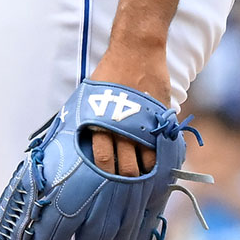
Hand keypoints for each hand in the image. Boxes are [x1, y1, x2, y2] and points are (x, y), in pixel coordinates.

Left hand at [87, 47, 170, 176]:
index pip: (102, 158)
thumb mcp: (90, 95)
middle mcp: (120, 124)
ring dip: (144, 173)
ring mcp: (142, 123)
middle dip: (126, 180)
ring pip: (145, 161)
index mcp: (98, 119)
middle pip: (125, 167)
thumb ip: (88, 118)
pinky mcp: (160, 118)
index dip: (105, 175)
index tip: (105, 185)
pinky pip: (161, 147)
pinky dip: (159, 160)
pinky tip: (157, 167)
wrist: (136, 50)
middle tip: (126, 189)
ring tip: (142, 182)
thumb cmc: (109, 73)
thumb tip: (79, 141)